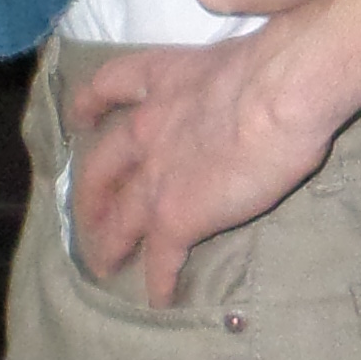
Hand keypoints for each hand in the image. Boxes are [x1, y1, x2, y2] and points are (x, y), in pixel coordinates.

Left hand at [67, 32, 337, 309]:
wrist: (280, 93)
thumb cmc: (274, 66)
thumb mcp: (234, 60)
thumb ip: (225, 82)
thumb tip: (248, 91)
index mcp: (163, 81)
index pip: (109, 87)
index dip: (89, 104)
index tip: (80, 117)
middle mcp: (147, 129)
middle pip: (102, 166)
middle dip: (93, 194)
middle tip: (91, 216)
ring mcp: (156, 177)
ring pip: (119, 219)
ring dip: (110, 244)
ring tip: (106, 265)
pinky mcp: (176, 218)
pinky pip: (160, 258)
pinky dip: (157, 281)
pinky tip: (159, 299)